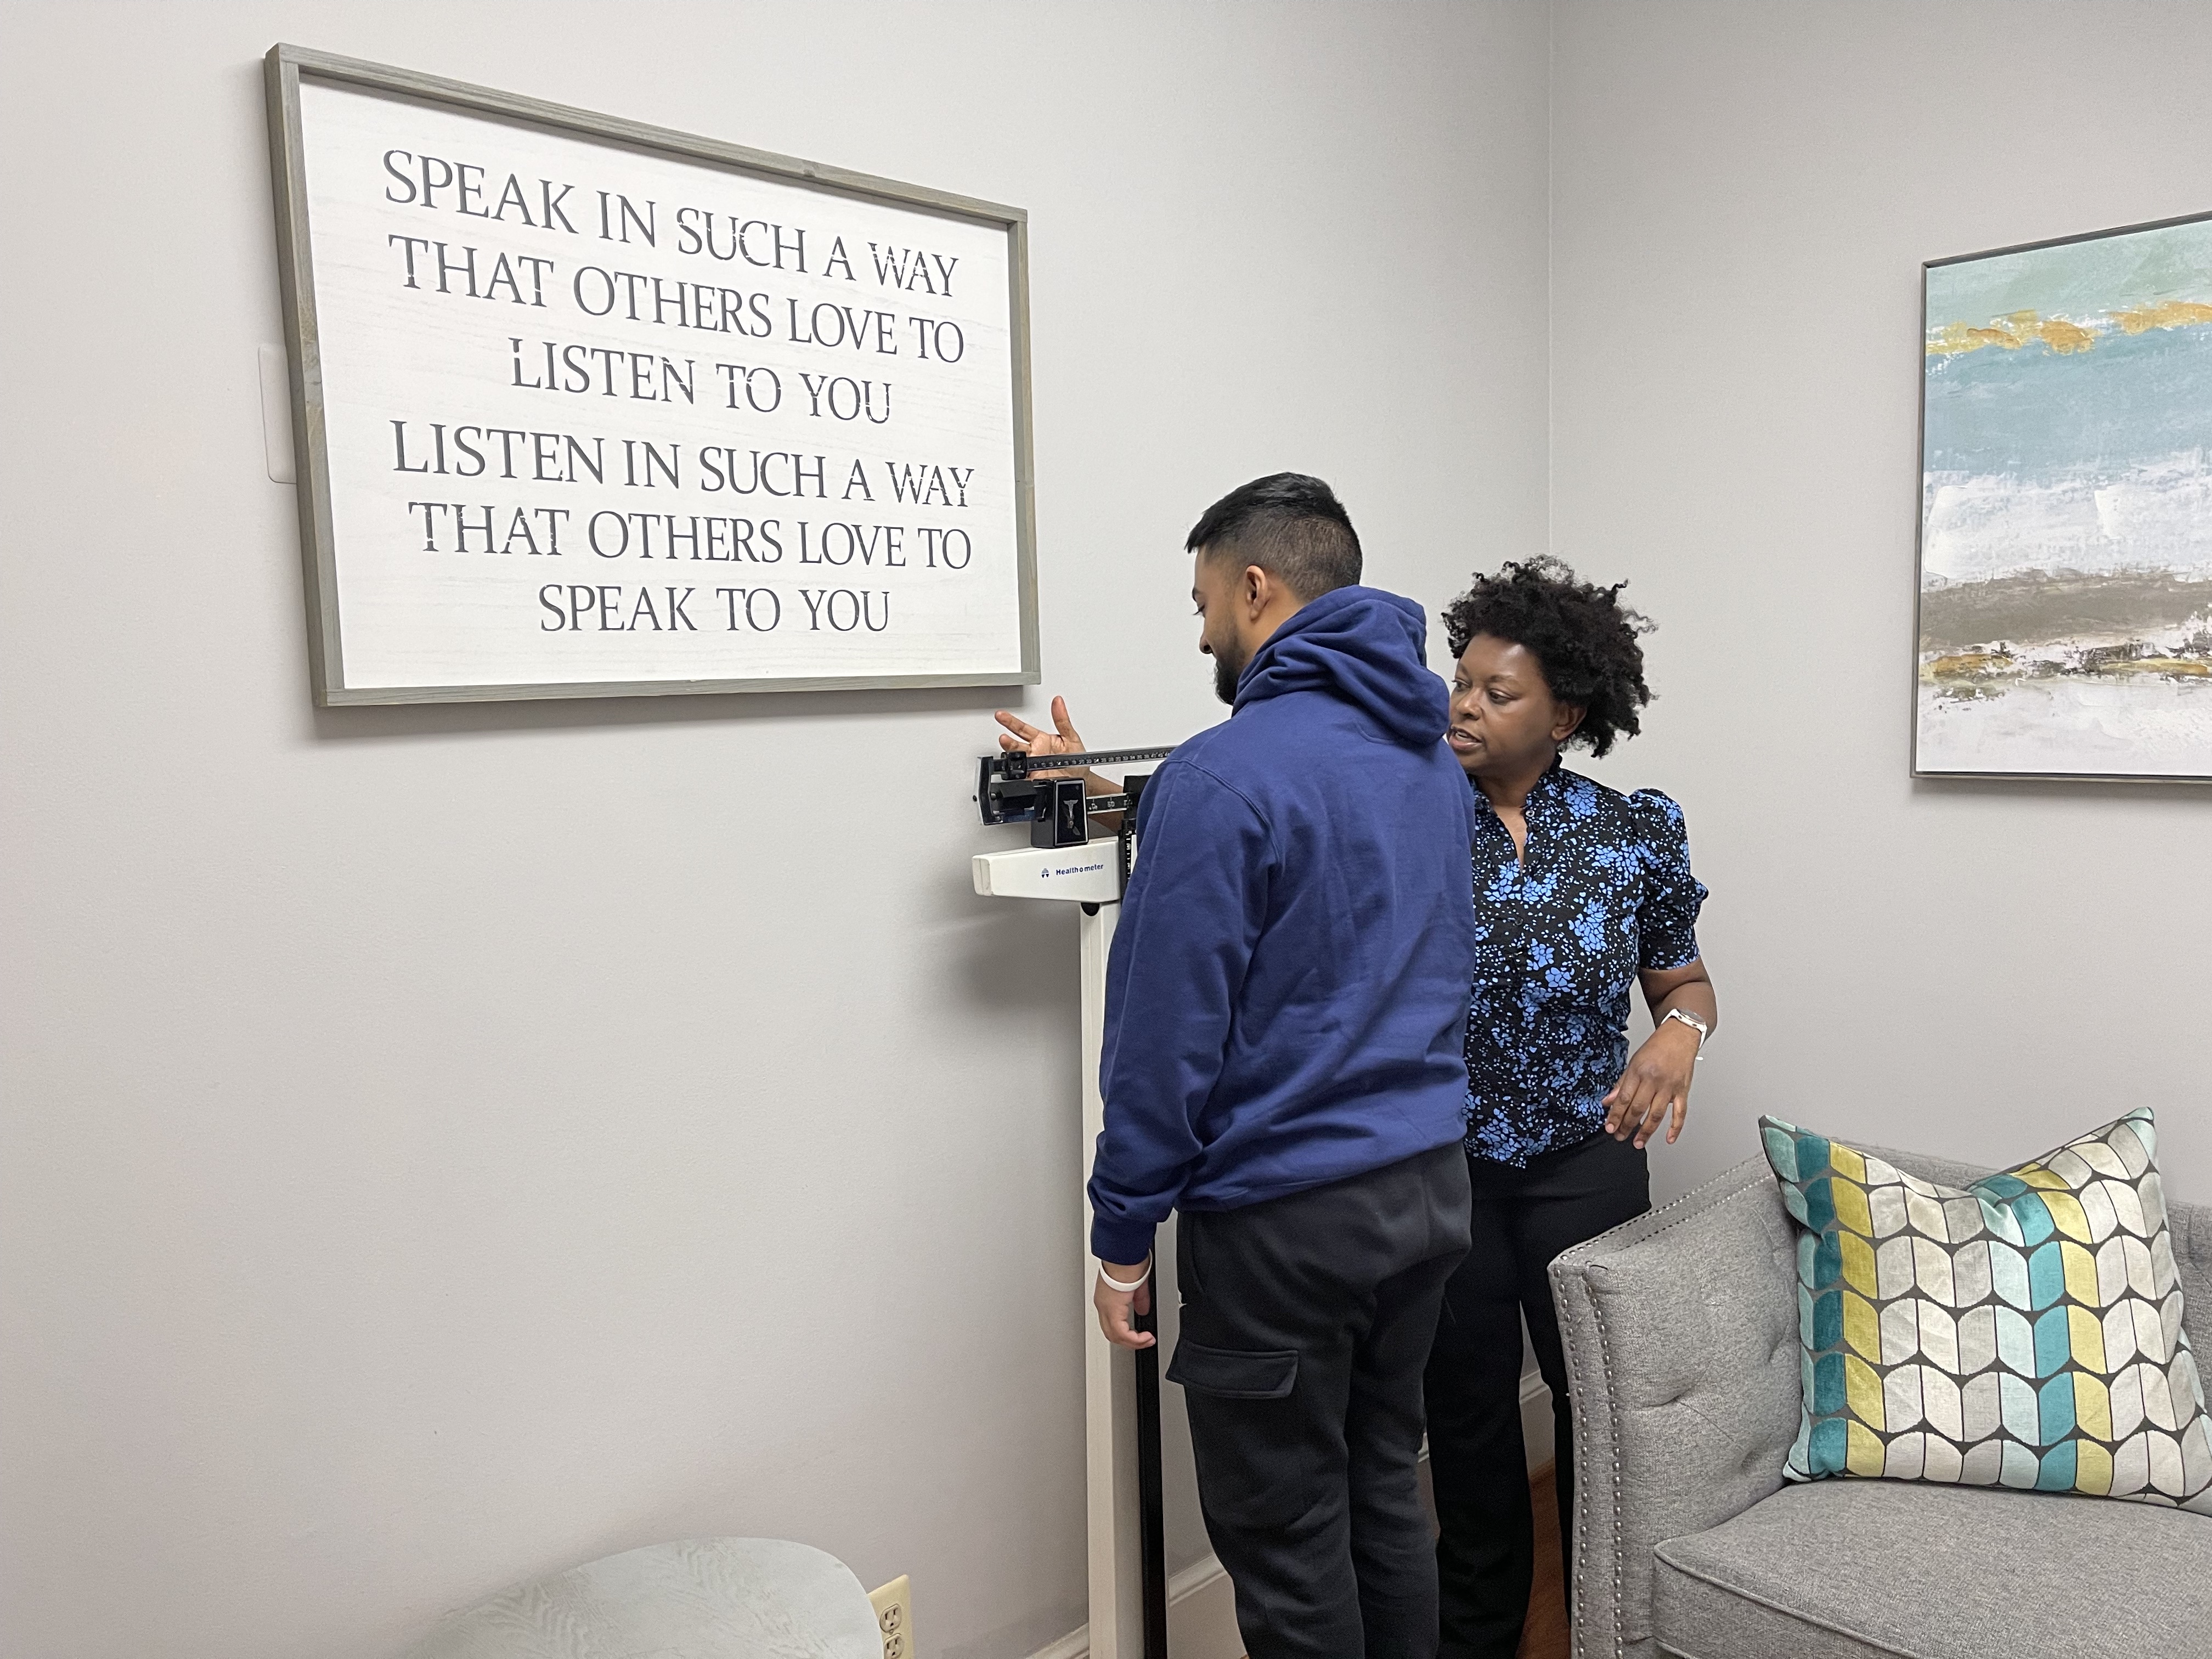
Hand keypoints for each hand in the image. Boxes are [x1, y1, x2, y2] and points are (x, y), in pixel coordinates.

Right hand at [994, 696, 1089, 776]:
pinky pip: (1022, 774)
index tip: (1002, 715)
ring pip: (1017, 758)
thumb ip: (1063, 720)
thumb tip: (1058, 702)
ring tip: (1006, 744)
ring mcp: (1033, 765)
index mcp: (1041, 740)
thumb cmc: (1076, 760)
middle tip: (1001, 734)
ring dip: (1010, 752)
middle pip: (1016, 743)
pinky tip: (1014, 766)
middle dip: (1007, 738)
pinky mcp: (1034, 777)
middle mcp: (1034, 752)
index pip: (1023, 729)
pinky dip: (1017, 771)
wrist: (1082, 780)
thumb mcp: (1071, 737)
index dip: (1011, 721)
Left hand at [1093, 1260, 1155, 1348]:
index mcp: (1107, 1298)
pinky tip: (1145, 1337)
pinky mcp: (1112, 1309)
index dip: (1126, 1333)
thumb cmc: (1128, 1261)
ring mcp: (1105, 1307)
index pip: (1112, 1323)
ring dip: (1133, 1342)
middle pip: (1111, 1333)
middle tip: (1143, 1341)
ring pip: (1114, 1335)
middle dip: (1129, 1341)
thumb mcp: (1136, 1284)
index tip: (1140, 1335)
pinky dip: (1134, 1339)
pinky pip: (1121, 1333)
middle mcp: (1103, 1305)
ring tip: (1147, 1340)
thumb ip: (1139, 1300)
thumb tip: (1142, 1310)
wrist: (1125, 1253)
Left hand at [1602, 1019, 1697, 1148]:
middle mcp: (1654, 1080)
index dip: (1615, 1115)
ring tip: (1638, 1142)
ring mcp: (1670, 1087)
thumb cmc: (1656, 1048)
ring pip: (1657, 1114)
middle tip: (1620, 1136)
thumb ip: (1621, 1084)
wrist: (1679, 1036)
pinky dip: (1676, 1127)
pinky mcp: (1683, 1091)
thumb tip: (1608, 1101)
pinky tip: (1669, 1138)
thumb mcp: (1633, 1062)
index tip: (1609, 1127)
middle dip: (1627, 1125)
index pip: (1624, 1098)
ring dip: (1646, 1131)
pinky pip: (1680, 1112)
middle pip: (1638, 1108)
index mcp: (1639, 1072)